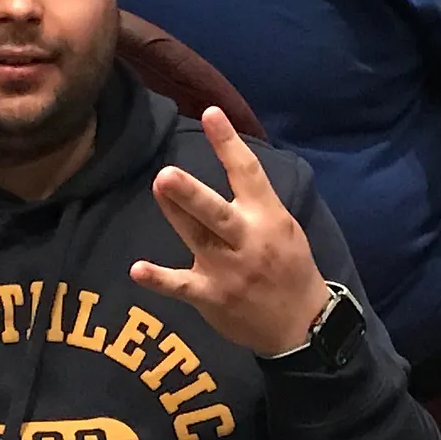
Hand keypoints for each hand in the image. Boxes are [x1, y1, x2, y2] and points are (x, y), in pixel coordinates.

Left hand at [130, 108, 330, 356]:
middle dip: (192, 193)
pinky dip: (159, 279)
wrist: (302, 326)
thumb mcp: (284, 227)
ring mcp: (228, 270)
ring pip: (197, 237)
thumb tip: (231, 160)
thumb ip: (256, 200)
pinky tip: (137, 269)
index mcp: (268, 218)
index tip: (212, 113)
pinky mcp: (212, 296)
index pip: (248, 174)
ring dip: (176, 212)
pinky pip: (181, 286)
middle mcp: (247, 241)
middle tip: (167, 173)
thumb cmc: (290, 268)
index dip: (229, 143)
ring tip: (158, 186)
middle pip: (216, 212)